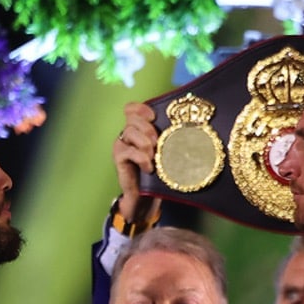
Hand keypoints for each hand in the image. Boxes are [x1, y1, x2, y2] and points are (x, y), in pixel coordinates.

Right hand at [112, 102, 161, 221]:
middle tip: (157, 142)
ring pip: (130, 131)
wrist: (144, 195)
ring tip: (154, 156)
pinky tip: (148, 168)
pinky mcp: (118, 157)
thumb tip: (186, 125)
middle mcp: (126, 133)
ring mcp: (121, 145)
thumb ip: (166, 137)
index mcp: (137, 128)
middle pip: (132, 118)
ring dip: (145, 143)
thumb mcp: (163, 151)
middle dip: (148, 128)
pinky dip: (141, 158)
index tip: (154, 117)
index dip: (142, 109)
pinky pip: (129, 151)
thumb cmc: (156, 171)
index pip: (131, 108)